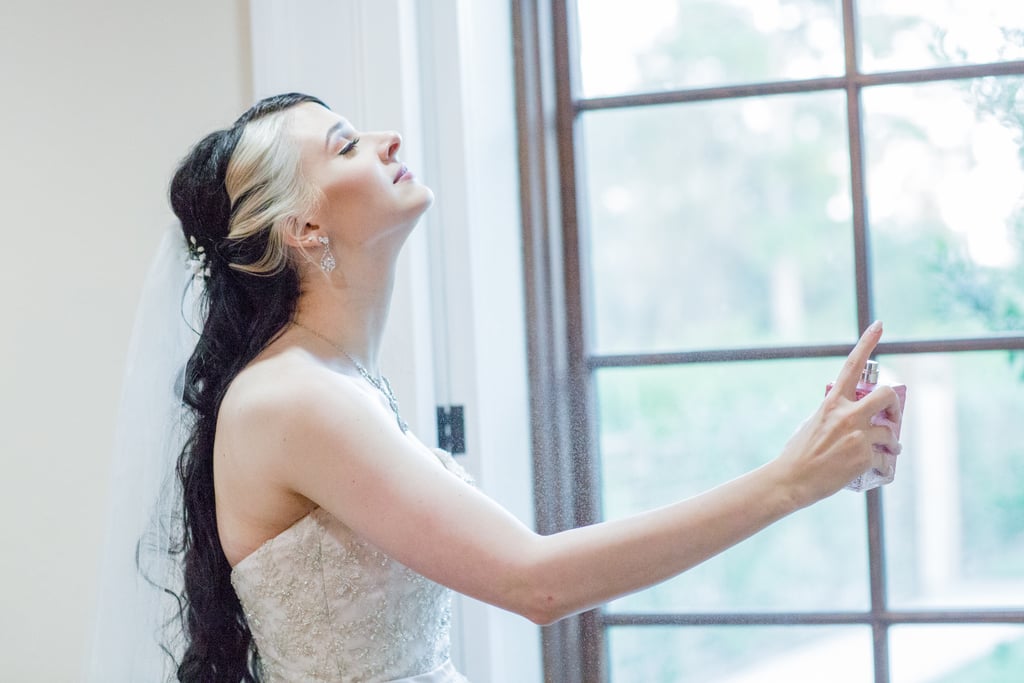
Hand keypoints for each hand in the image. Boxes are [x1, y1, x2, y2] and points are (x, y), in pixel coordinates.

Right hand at [772, 321, 903, 507]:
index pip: (851, 365)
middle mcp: (846, 415)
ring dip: (892, 442)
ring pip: (890, 432)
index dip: (867, 342)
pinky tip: (879, 469)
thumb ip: (834, 415)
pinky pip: (886, 458)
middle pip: (886, 396)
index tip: (879, 325)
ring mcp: (857, 436)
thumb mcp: (812, 424)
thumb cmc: (798, 454)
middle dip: (895, 405)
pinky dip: (885, 465)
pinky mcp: (864, 457)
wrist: (791, 480)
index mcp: (831, 403)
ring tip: (890, 450)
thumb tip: (854, 418)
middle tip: (893, 415)